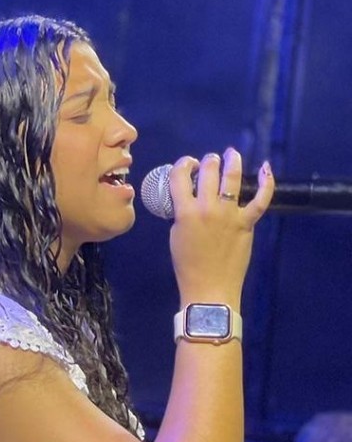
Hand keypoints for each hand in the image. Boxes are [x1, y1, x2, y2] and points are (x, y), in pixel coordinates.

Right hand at [168, 148, 273, 305]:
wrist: (209, 286)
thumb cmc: (187, 264)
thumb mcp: (175, 234)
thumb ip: (182, 214)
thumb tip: (190, 199)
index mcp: (185, 211)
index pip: (179, 176)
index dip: (182, 164)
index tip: (187, 164)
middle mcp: (207, 207)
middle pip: (208, 171)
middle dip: (208, 160)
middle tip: (210, 160)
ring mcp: (230, 214)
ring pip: (232, 178)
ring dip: (232, 161)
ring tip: (231, 154)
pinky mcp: (247, 222)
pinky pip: (260, 199)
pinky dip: (266, 182)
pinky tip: (266, 168)